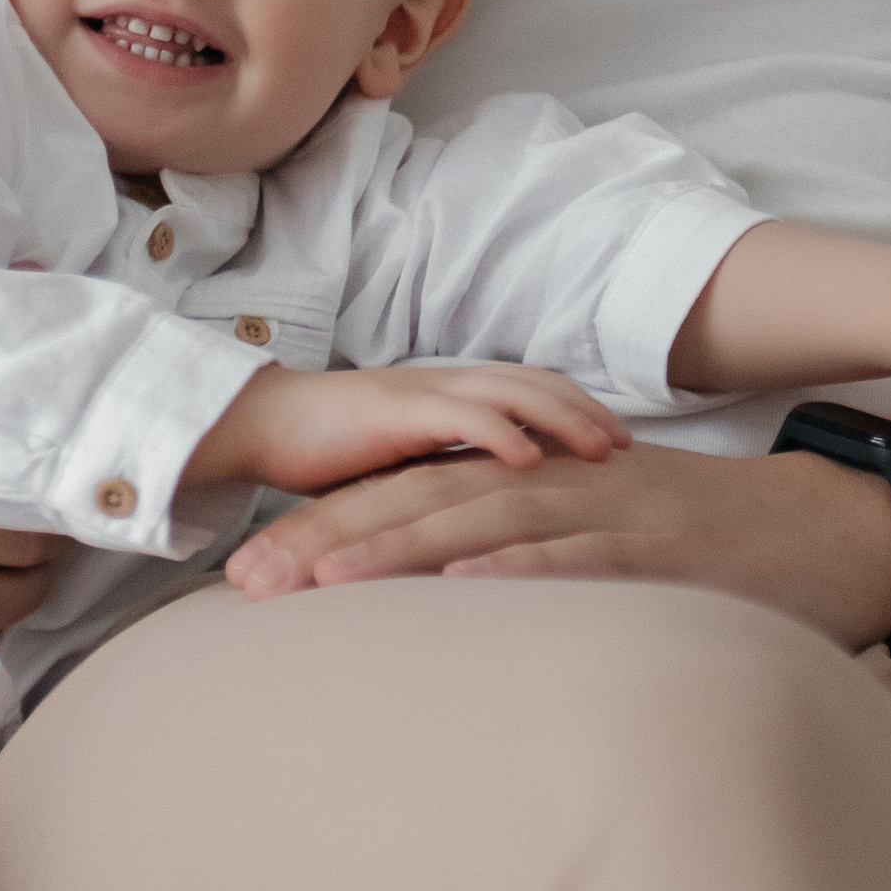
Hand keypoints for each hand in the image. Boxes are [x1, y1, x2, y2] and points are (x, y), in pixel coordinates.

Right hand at [193, 360, 630, 493]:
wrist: (260, 426)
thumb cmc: (323, 450)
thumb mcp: (398, 462)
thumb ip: (440, 472)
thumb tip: (480, 507)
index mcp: (448, 395)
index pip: (528, 389)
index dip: (573, 409)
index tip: (615, 439)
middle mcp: (445, 386)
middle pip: (535, 383)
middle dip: (585, 410)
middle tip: (630, 445)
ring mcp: (424, 394)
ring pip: (512, 394)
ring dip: (562, 418)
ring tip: (604, 449)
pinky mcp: (397, 413)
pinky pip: (459, 418)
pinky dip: (500, 434)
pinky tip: (531, 458)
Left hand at [224, 437, 890, 648]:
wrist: (839, 528)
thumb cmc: (721, 557)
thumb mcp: (615, 554)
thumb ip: (537, 581)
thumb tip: (454, 637)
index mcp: (543, 489)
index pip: (416, 498)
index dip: (329, 529)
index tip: (247, 573)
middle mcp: (561, 490)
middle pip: (425, 503)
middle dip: (330, 540)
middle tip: (243, 584)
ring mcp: (612, 516)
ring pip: (483, 524)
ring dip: (395, 550)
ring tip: (314, 583)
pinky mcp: (664, 550)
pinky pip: (580, 557)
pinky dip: (517, 570)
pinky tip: (459, 587)